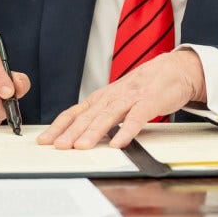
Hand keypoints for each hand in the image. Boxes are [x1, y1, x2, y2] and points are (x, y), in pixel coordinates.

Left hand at [37, 49, 204, 149]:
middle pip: (88, 115)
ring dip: (94, 132)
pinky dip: (127, 130)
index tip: (44, 141)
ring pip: (108, 116)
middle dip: (71, 131)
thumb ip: (99, 116)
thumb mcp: (116, 100)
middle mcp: (112, 97)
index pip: (74, 112)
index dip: (58, 126)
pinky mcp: (149, 102)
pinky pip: (137, 118)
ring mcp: (130, 98)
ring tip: (82, 146)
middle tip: (58, 146)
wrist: (172, 70)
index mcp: (101, 98)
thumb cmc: (142, 88)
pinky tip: (118, 143)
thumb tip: (78, 137)